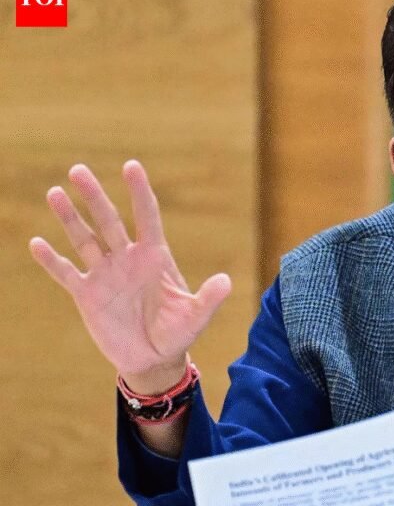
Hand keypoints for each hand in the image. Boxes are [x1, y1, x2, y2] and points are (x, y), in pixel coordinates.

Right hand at [29, 161, 230, 393]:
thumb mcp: (196, 316)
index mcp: (155, 257)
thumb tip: (225, 281)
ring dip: (69, 218)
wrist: (153, 359)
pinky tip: (36, 242)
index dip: (139, 192)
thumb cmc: (178, 333)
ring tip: (54, 193)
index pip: (147, 216)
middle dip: (94, 196)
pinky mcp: (86, 294)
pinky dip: (52, 260)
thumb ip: (209, 299)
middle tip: (78, 170)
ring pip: (84, 239)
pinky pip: (66, 273)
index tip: (131, 166)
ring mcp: (105, 274)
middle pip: (108, 220)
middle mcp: (127, 259)